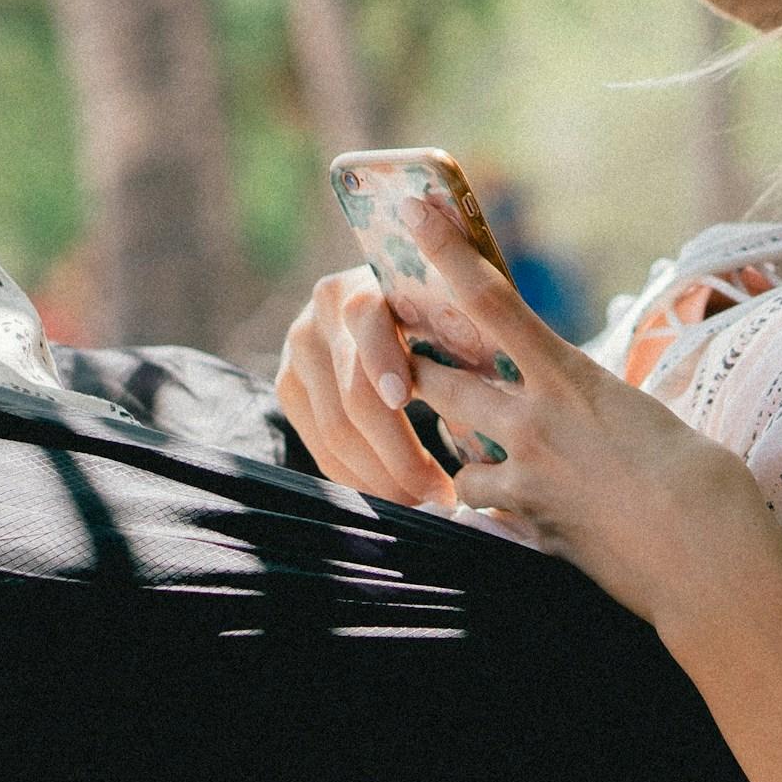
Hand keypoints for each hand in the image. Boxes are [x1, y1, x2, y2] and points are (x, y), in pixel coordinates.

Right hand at [275, 264, 452, 508]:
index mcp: (370, 280)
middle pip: (352, 394)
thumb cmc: (447, 312)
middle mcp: (324, 310)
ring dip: (381, 477)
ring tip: (422, 501)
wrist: (394, 299)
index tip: (407, 401)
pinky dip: (357, 477)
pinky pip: (320, 446)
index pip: (368, 320)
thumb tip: (492, 399)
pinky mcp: (289, 385)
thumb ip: (465, 335)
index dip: (384, 361)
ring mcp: (300, 348)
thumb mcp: (454, 310)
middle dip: (397, 453)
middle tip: (438, 493)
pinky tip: (392, 493)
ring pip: (334, 430)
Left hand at [395, 196, 781, 628]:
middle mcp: (536, 421)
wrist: (707, 556)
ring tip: (481, 446)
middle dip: (419, 367)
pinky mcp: (527, 527)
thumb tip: (587, 414)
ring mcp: (525, 477)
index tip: (416, 214)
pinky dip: (489, 504)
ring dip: (459, 445)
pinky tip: (513, 509)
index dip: (445, 252)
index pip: (493, 301)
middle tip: (407, 357)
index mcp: (574, 375)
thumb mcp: (649, 417)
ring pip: (453, 449)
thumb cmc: (705, 480)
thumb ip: (601, 405)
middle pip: (441, 379)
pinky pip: (483, 508)